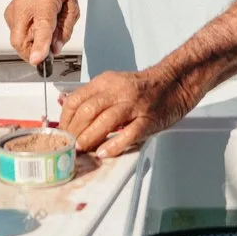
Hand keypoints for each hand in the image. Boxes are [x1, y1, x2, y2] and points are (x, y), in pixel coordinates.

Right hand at [4, 0, 78, 67]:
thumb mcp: (73, 8)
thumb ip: (65, 31)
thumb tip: (55, 49)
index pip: (41, 27)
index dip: (39, 45)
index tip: (37, 60)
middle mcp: (25, 3)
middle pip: (20, 39)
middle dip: (32, 53)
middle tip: (46, 53)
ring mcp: (14, 7)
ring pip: (16, 39)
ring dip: (30, 44)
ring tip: (44, 31)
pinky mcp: (9, 12)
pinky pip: (15, 33)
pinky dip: (26, 36)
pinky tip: (36, 26)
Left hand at [57, 67, 196, 157]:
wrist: (174, 83)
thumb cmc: (143, 89)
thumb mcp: (114, 85)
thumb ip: (94, 98)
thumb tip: (70, 114)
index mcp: (106, 82)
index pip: (76, 99)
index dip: (65, 119)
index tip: (62, 132)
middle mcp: (118, 91)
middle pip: (87, 111)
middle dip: (74, 132)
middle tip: (69, 146)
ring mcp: (133, 105)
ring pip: (104, 121)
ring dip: (89, 139)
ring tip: (82, 150)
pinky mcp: (147, 119)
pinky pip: (128, 134)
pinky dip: (113, 145)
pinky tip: (104, 153)